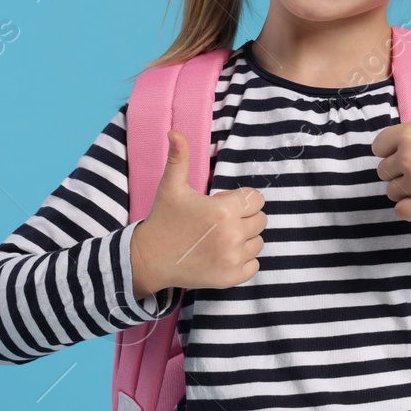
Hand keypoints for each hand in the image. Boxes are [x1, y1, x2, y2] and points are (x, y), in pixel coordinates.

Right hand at [133, 129, 266, 294]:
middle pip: (260, 220)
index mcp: (224, 210)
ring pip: (258, 242)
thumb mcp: (172, 186)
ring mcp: (233, 259)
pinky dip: (243, 260)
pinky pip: (254, 264)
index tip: (221, 204)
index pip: (256, 199)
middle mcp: (232, 235)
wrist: (149, 259)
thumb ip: (179, 158)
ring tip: (219, 238)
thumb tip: (174, 132)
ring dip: (244, 238)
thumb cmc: (164, 219)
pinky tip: (222, 254)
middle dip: (244, 217)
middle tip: (218, 221)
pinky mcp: (231, 278)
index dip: (241, 199)